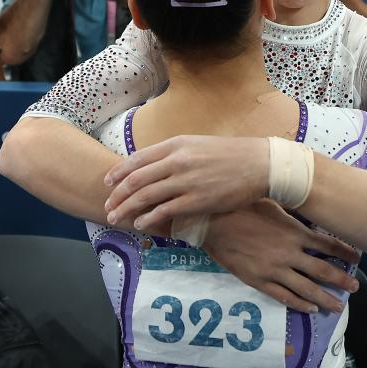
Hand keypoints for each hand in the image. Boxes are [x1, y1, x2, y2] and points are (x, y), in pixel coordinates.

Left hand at [103, 134, 268, 229]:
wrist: (258, 164)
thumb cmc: (230, 154)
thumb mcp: (198, 144)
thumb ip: (174, 153)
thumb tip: (152, 166)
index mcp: (176, 145)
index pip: (137, 159)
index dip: (118, 172)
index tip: (108, 183)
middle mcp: (177, 161)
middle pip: (136, 180)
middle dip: (117, 195)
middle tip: (108, 206)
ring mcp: (186, 181)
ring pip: (146, 196)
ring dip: (127, 209)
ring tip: (117, 218)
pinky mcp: (197, 201)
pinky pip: (165, 211)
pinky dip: (149, 218)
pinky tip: (141, 224)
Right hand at [204, 200, 360, 313]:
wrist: (213, 221)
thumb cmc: (241, 206)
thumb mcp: (271, 202)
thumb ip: (291, 211)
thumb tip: (306, 207)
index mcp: (295, 231)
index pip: (329, 244)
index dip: (345, 253)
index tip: (357, 259)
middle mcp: (290, 253)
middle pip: (323, 271)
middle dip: (341, 281)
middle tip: (354, 288)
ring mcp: (275, 270)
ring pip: (307, 289)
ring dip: (325, 299)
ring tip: (338, 307)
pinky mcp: (259, 281)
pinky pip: (283, 296)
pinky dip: (299, 304)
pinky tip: (309, 309)